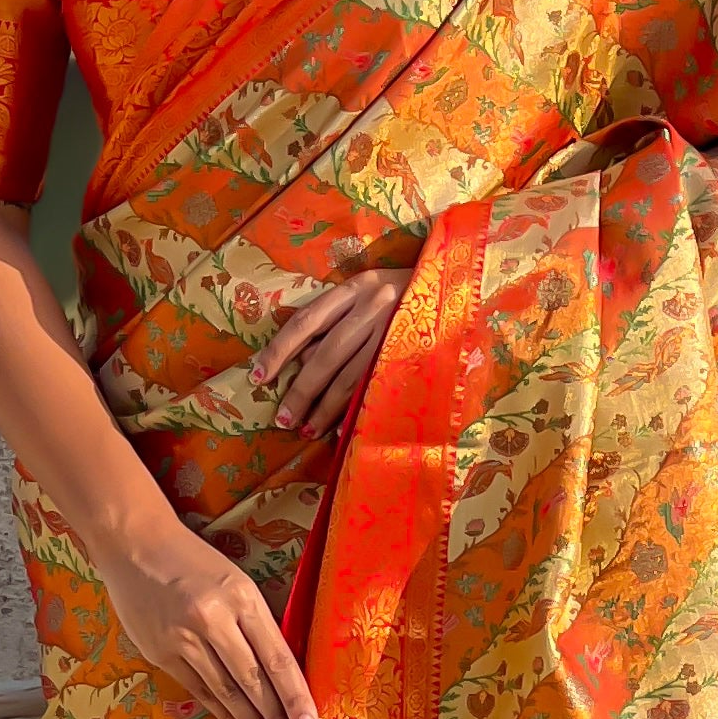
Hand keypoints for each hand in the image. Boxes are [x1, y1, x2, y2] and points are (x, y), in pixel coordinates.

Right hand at [99, 511, 317, 718]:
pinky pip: (198, 689)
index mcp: (240, 596)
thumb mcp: (236, 581)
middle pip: (252, 680)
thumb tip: (280, 671)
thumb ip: (256, 622)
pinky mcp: (160, 652)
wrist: (134, 545)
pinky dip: (221, 711)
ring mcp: (182, 638)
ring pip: (225, 691)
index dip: (295, 696)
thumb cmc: (193, 561)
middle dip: (276, 717)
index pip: (276, 657)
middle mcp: (212, 619)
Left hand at [256, 268, 406, 433]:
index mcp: (355, 288)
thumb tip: (300, 362)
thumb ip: (337, 321)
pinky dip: (356, 409)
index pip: (307, 321)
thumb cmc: (405, 294)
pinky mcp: (413, 354)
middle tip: (283, 419)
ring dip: (325, 408)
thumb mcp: (368, 293)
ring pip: (352, 376)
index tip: (258, 377)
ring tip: (307, 430)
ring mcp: (396, 331)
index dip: (279, 351)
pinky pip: (377, 387)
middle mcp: (374, 305)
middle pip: (327, 355)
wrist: (458, 288)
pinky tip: (340, 428)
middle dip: (301, 391)